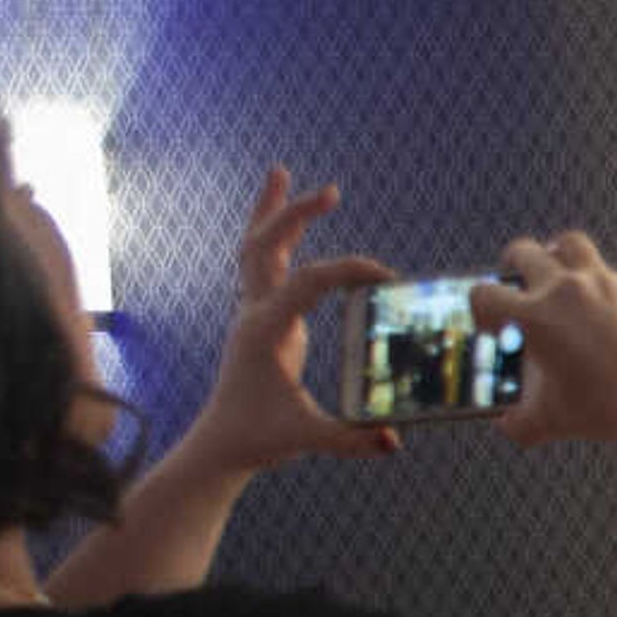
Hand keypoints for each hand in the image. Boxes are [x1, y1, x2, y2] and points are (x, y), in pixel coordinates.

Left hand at [179, 169, 398, 475]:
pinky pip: (261, 264)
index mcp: (266, 331)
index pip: (309, 282)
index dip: (350, 272)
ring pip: (254, 246)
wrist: (222, 444)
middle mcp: (254, 313)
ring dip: (268, 210)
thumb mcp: (308, 438)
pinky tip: (284, 219)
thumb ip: (352, 440)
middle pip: (265, 245)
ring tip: (280, 172)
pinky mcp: (259, 318)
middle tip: (332, 191)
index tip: (388, 278)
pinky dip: (272, 235)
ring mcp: (253, 312)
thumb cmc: (261, 439)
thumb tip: (394, 441)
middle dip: (295, 213)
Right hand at [471, 230, 616, 452]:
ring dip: (554, 254)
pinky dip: (594, 284)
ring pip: (568, 245)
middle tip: (513, 280)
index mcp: (536, 318)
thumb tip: (505, 423)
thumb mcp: (550, 421)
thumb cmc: (606, 413)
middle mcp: (566, 291)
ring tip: (555, 271)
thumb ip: (517, 422)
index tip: (491, 323)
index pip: (485, 294)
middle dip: (511, 265)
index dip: (481, 309)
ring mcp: (603, 284)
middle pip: (523, 252)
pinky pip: (606, 273)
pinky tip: (598, 310)